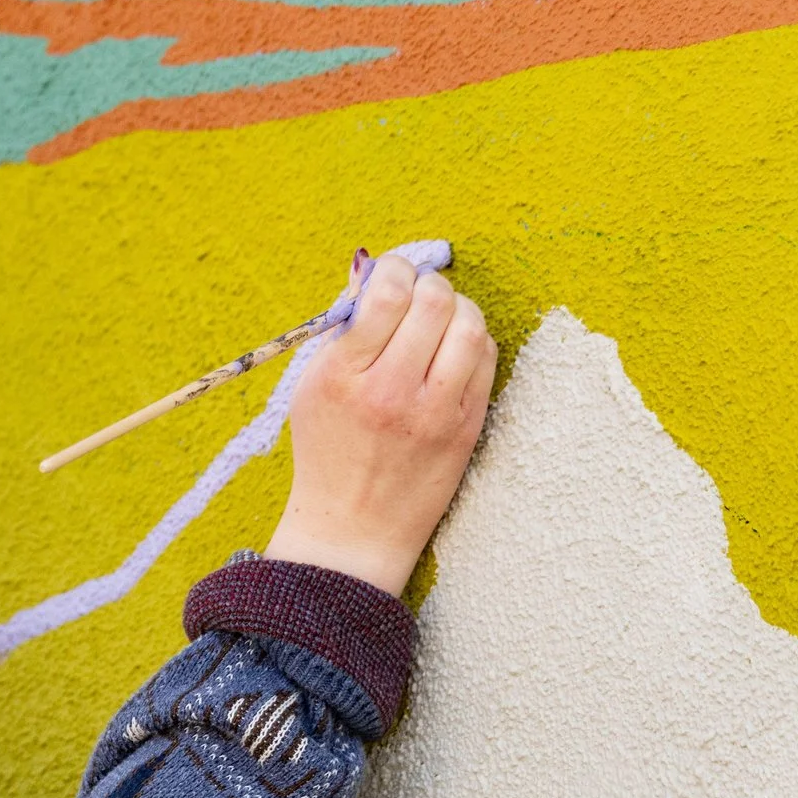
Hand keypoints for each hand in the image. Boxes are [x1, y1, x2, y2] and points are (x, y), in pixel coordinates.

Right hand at [265, 254, 493, 593]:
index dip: (395, 270)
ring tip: (440, 316)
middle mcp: (390, 392)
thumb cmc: (327, 452)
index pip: (386, 293)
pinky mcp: (466, 428)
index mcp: (343, 377)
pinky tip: (454, 348)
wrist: (353, 529)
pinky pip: (486, 359)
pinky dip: (473, 340)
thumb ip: (342, 328)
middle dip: (429, 284)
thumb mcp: (311, 387)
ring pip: (469, 325)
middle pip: (434, 302)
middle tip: (419, 292)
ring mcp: (435, 412)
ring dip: (458, 307)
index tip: (391, 275)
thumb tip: (371, 268)